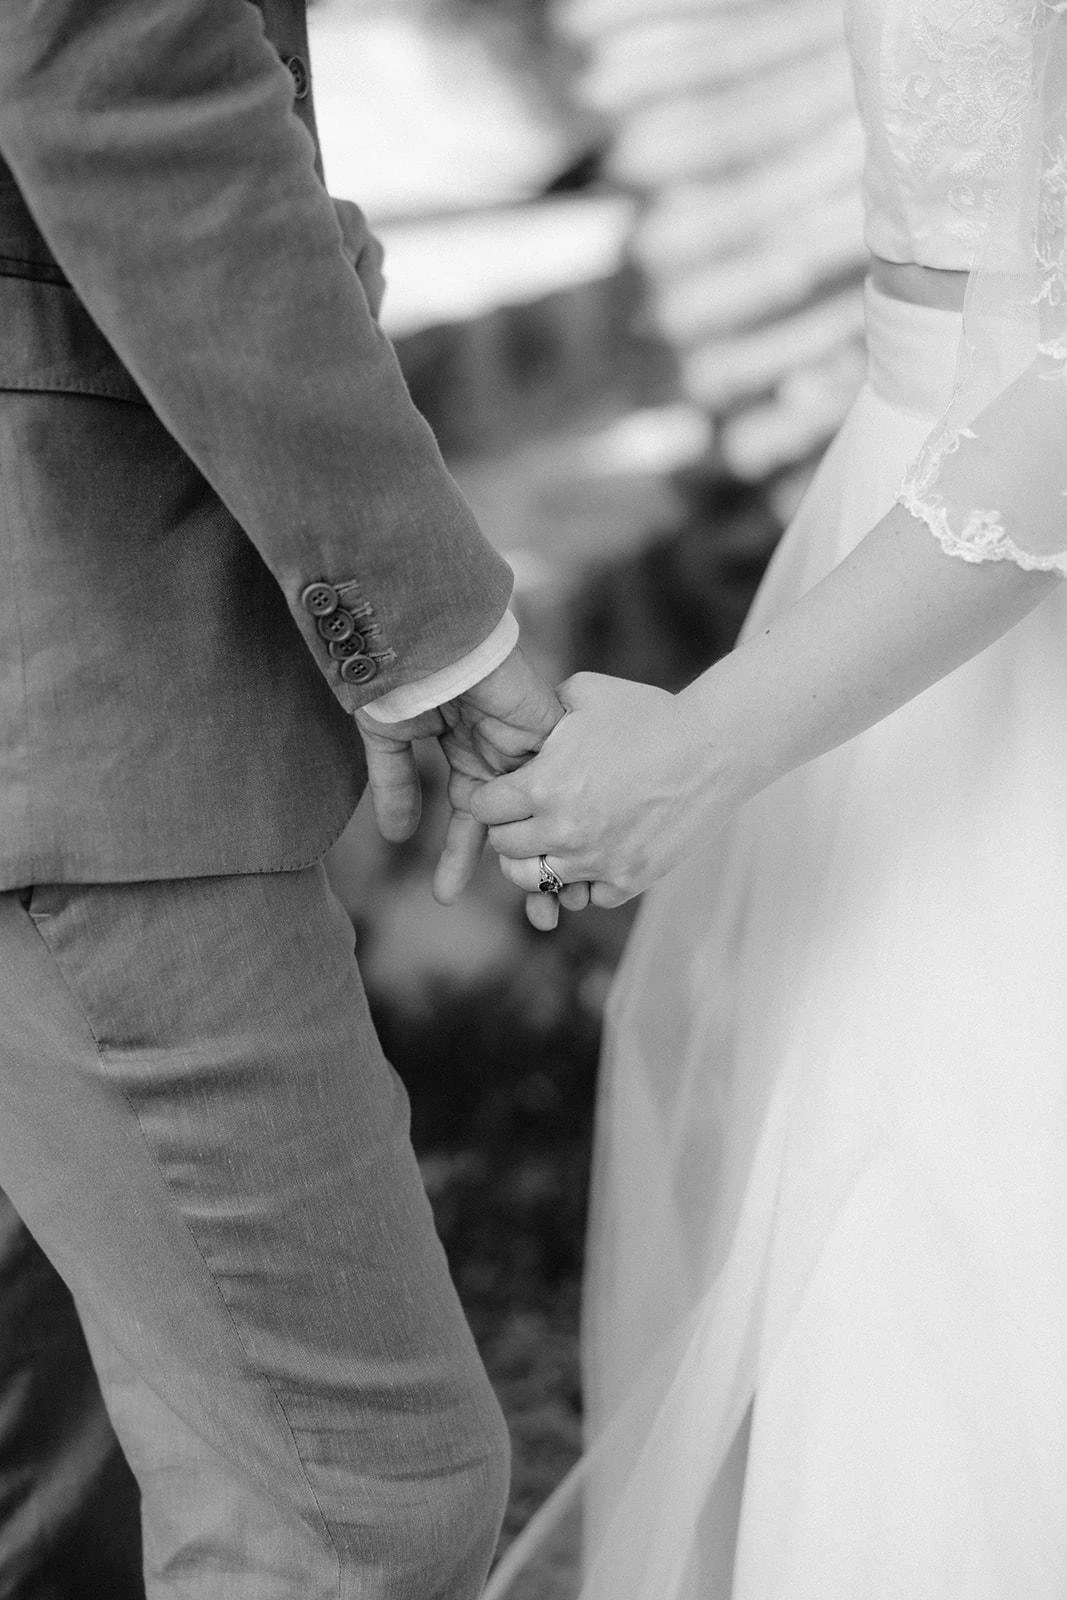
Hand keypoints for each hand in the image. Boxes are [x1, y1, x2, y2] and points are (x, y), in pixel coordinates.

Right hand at [355, 647, 591, 928]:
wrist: (419, 638)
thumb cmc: (399, 678)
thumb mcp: (391, 741)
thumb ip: (397, 786)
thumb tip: (399, 837)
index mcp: (468, 753)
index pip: (474, 819)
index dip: (461, 858)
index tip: (446, 896)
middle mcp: (503, 753)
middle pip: (522, 824)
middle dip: (527, 873)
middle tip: (538, 922)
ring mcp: (527, 743)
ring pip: (547, 812)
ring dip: (554, 859)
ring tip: (555, 909)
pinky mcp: (547, 730)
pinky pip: (562, 782)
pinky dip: (563, 824)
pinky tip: (568, 862)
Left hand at [470, 671, 726, 906]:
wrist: (716, 749)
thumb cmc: (651, 715)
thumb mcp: (586, 693)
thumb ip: (541, 708)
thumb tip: (518, 715)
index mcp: (542, 786)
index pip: (484, 808)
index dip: (491, 796)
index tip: (504, 790)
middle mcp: (561, 830)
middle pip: (503, 848)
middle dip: (509, 828)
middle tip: (527, 814)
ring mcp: (594, 861)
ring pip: (533, 882)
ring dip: (538, 860)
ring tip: (553, 840)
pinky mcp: (627, 881)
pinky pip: (585, 897)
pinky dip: (584, 881)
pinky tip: (594, 852)